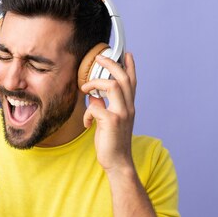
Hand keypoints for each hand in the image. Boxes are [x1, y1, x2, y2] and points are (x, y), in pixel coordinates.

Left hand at [81, 53, 136, 172]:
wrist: (118, 163)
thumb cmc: (112, 143)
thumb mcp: (108, 122)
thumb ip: (103, 107)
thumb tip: (93, 98)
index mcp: (129, 107)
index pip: (132, 82)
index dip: (130, 67)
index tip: (127, 54)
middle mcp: (128, 108)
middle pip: (123, 78)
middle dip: (111, 64)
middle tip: (98, 58)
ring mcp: (121, 114)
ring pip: (113, 86)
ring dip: (95, 83)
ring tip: (85, 88)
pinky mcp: (112, 122)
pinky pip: (95, 107)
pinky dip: (87, 113)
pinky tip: (86, 123)